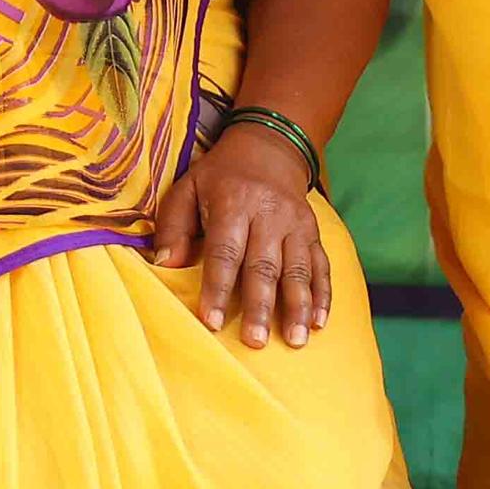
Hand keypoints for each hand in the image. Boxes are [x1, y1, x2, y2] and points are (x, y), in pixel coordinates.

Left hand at [154, 125, 333, 348]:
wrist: (269, 147)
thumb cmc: (220, 176)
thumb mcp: (188, 187)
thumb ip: (173, 226)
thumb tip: (166, 265)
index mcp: (233, 203)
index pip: (224, 252)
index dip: (217, 288)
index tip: (211, 322)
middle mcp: (268, 214)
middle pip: (264, 266)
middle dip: (260, 306)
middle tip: (256, 341)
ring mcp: (295, 224)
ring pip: (298, 269)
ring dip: (298, 307)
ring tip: (296, 340)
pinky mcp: (313, 231)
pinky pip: (321, 265)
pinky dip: (323, 294)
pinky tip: (321, 322)